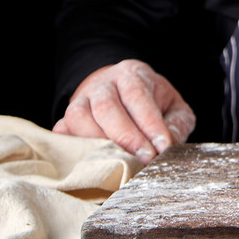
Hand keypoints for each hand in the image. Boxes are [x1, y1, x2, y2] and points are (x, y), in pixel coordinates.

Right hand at [53, 59, 195, 163]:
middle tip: (144, 159)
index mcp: (132, 75)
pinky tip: (94, 162)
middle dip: (126, 137)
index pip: (138, 96)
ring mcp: (80, 100)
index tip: (161, 147)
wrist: (119, 92)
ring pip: (79, 116)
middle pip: (106, 106)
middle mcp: (103, 84)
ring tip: (119, 162)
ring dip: (98, 143)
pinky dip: (74, 148)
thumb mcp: (174, 108)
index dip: (149, 124)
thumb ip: (177, 125)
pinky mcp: (66, 119)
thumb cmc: (153, 103)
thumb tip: (169, 146)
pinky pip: (62, 131)